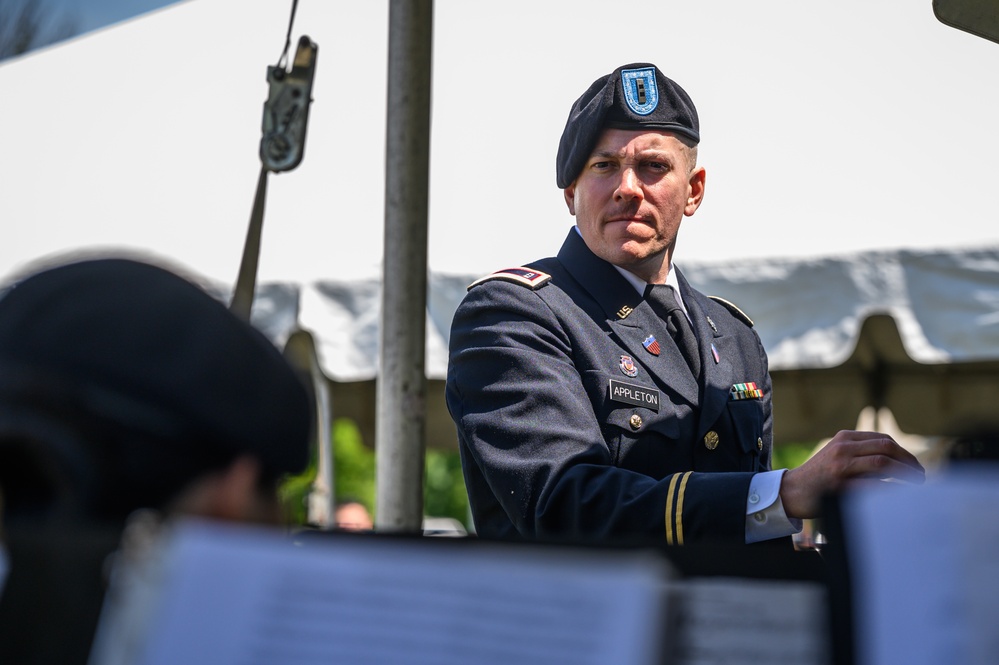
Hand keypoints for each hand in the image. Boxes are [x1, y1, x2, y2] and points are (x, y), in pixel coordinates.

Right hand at [779, 430, 925, 518]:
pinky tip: (901, 496)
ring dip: (906, 474)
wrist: (792, 491)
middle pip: (887, 447)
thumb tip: (897, 464)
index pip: (883, 439)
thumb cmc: (818, 477)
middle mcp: (843, 448)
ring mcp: (841, 465)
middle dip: (910, 462)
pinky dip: (892, 489)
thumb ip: (861, 455)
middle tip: (922, 475)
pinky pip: (874, 485)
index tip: (915, 465)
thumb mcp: (837, 456)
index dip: (904, 452)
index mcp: (844, 438)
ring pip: (883, 463)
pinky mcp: (840, 485)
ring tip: (917, 484)